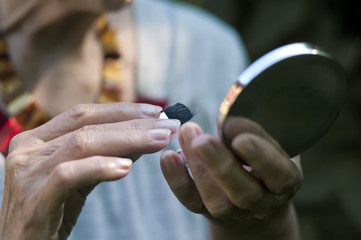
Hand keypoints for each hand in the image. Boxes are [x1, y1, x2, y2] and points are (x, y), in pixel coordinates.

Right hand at [0, 102, 179, 239]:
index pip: (84, 113)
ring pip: (83, 144)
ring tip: (159, 141)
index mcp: (38, 139)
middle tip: (168, 125)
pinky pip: (69, 175)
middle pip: (88, 125)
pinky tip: (126, 168)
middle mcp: (29, 149)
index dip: (121, 109)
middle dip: (133, 124)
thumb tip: (143, 133)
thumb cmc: (52, 210)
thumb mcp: (80, 176)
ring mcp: (27, 172)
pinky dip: (100, 167)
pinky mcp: (33, 199)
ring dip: (127, 140)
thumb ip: (105, 153)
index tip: (156, 110)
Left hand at [160, 117, 301, 238]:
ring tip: (186, 134)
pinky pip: (191, 200)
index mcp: (284, 182)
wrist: (255, 201)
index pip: (277, 172)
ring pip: (216, 198)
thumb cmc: (265, 164)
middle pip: (243, 192)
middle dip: (221, 164)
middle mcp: (260, 202)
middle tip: (202, 140)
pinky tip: (168, 157)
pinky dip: (177, 179)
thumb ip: (257, 134)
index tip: (237, 135)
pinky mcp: (206, 211)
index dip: (259, 155)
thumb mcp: (272, 146)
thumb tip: (229, 117)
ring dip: (197, 166)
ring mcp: (233, 211)